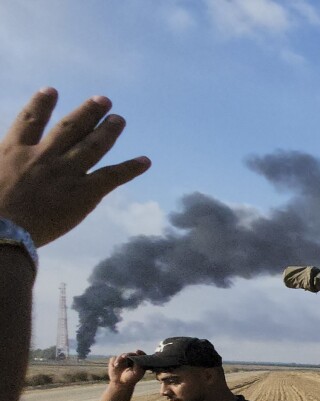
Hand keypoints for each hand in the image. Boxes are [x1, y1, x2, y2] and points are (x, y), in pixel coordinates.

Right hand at [0, 88, 149, 245]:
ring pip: (92, 146)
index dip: (41, 105)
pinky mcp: (83, 194)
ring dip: (108, 131)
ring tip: (119, 119)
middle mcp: (43, 157)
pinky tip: (145, 161)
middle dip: (88, 112)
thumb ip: (1, 157)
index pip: (30, 120)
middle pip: (70, 128)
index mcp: (14, 151)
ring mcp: (65, 174)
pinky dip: (130, 168)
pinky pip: (112, 177)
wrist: (2, 230)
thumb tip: (3, 154)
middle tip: (103, 100)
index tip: (51, 90)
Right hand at [107, 351, 146, 385]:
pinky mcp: (116, 361)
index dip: (140, 352)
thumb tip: (136, 358)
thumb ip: (138, 365)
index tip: (137, 351)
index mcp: (139, 362)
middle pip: (131, 354)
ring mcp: (123, 360)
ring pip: (122, 355)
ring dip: (119, 359)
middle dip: (128, 354)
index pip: (141, 355)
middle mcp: (132, 359)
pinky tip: (114, 366)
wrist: (121, 383)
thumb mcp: (136, 373)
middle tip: (124, 356)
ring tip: (116, 365)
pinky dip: (113, 361)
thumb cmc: (131, 379)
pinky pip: (114, 358)